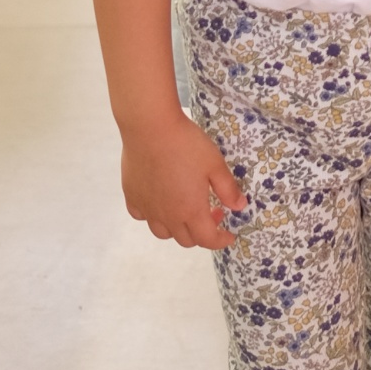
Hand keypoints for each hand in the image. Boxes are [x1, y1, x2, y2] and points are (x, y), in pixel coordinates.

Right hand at [121, 110, 244, 249]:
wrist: (150, 129)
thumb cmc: (187, 145)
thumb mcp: (215, 164)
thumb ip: (228, 189)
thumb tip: (239, 207)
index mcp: (190, 210)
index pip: (207, 239)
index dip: (220, 240)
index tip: (228, 235)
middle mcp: (167, 216)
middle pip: (185, 240)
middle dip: (202, 232)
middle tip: (213, 211)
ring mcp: (147, 208)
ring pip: (162, 232)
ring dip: (178, 228)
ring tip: (186, 208)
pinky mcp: (132, 196)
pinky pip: (142, 216)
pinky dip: (153, 215)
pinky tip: (159, 200)